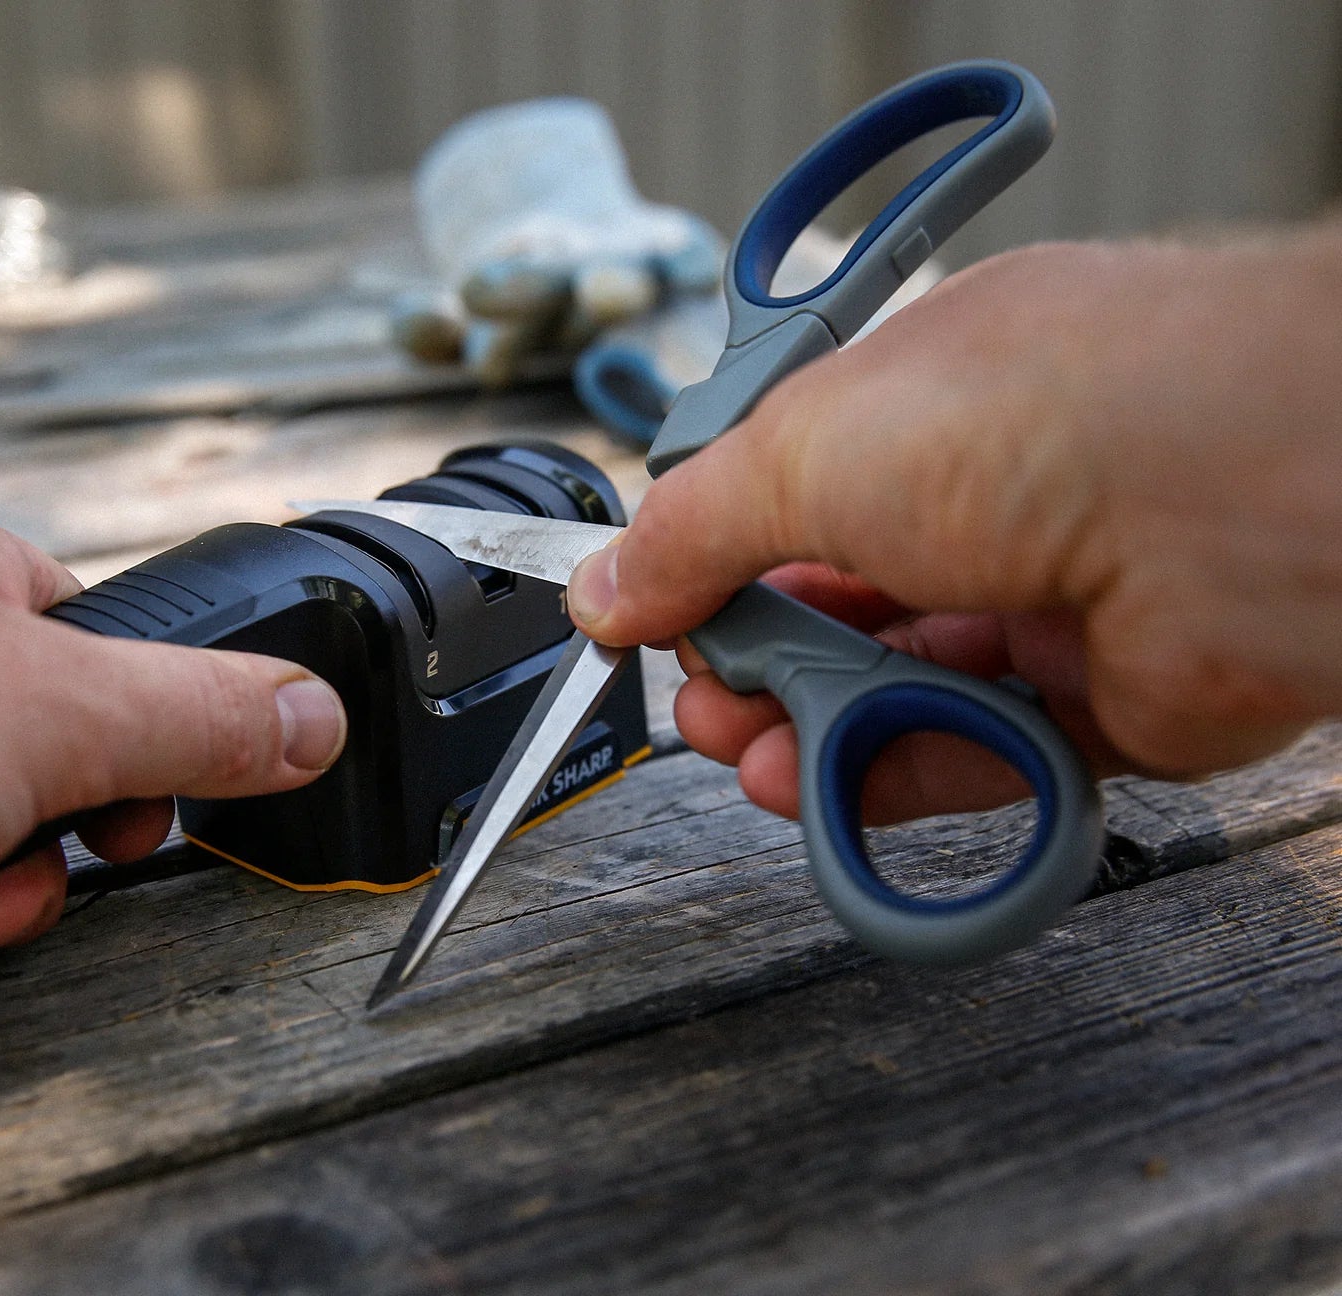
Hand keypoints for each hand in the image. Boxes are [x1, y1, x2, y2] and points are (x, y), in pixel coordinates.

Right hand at [565, 225, 1341, 820]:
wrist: (1239, 501)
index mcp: (928, 394)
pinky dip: (896, 776)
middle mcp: (999, 487)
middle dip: (752, 654)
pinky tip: (826, 790)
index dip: (716, 551)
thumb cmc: (1049, 413)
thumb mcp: (803, 453)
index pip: (794, 482)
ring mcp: (1056, 594)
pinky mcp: (1106, 703)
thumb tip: (610, 587)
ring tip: (749, 755)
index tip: (653, 610)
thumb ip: (693, 534)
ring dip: (812, 724)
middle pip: (841, 595)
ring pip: (904, 682)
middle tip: (703, 697)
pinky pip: (982, 754)